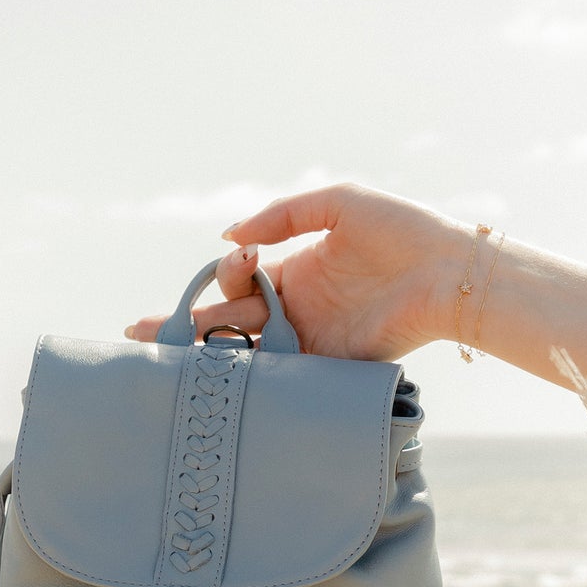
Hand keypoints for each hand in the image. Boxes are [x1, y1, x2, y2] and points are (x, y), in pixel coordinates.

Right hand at [126, 183, 471, 362]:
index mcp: (292, 272)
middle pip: (226, 324)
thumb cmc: (401, 231)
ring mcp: (308, 344)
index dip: (219, 278)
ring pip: (244, 354)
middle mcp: (293, 312)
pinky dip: (249, 380)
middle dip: (181, 330)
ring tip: (163, 367)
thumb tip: (228, 235)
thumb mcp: (337, 203)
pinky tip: (215, 382)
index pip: (236, 283)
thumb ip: (281, 215)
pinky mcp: (328, 369)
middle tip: (138, 338)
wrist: (448, 273)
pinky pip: (282, 377)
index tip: (234, 264)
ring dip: (203, 359)